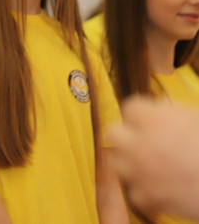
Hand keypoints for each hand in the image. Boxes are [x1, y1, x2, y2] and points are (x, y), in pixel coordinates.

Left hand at [107, 97, 198, 220]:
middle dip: (128, 135)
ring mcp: (140, 172)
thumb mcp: (197, 120)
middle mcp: (140, 143)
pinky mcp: (147, 197)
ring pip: (119, 162)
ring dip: (132, 162)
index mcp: (156, 120)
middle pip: (114, 132)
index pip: (131, 107)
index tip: (150, 118)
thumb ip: (175, 114)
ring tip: (152, 164)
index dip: (142, 113)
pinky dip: (146, 192)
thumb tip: (162, 109)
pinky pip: (134, 192)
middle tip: (145, 140)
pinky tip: (161, 189)